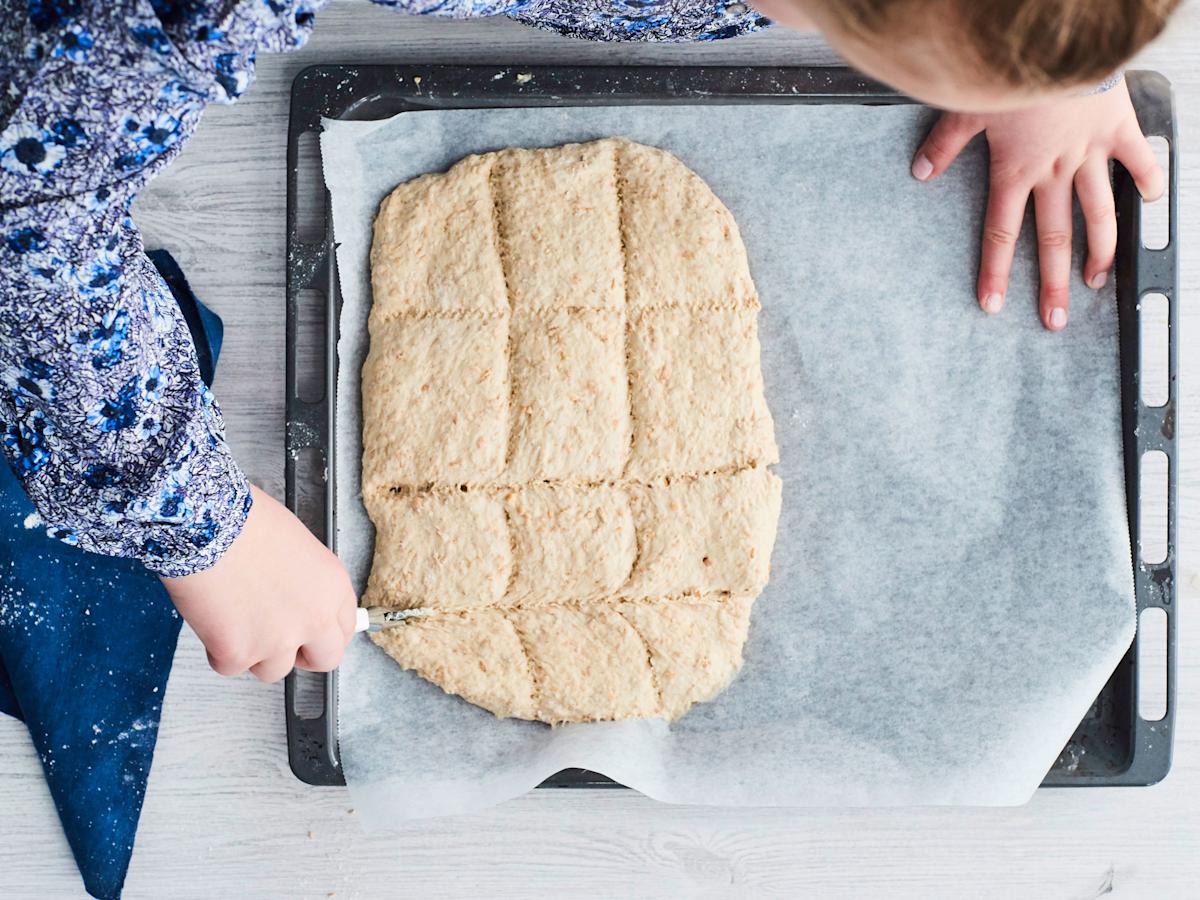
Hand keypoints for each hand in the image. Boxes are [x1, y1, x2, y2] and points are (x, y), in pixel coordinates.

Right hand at [162, 485, 357, 681]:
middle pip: (324, 659)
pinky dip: (217, 649)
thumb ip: (307, 583)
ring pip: (273, 669)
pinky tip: (212, 617)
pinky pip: (230, 666)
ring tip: (235, 616)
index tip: (310, 634)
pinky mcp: (238, 653)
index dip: (324, 633)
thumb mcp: (297, 547)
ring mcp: (277, 640)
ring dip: (255, 652)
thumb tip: (300, 603)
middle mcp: (314, 618)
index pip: (344, 628)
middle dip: (302, 655)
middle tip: (279, 641)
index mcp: (333, 587)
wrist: (206, 525)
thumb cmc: (245, 522)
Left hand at [911, 79, 1164, 330]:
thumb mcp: (966, 108)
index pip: (1000, 234)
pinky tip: (1153, 201)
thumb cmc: (1012, 73)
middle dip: (1052, 284)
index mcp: (1014, 172)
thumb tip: (919, 173)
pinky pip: (1139, 161)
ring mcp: (1090, 154)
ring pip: (1098, 213)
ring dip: (1100, 250)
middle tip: (1055, 318)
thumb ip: (944, 146)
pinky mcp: (1119, 129)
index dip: (994, 272)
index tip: (993, 304)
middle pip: (1052, 239)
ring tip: (1097, 280)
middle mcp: (1054, 171)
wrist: (1058, 44)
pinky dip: (1150, 180)